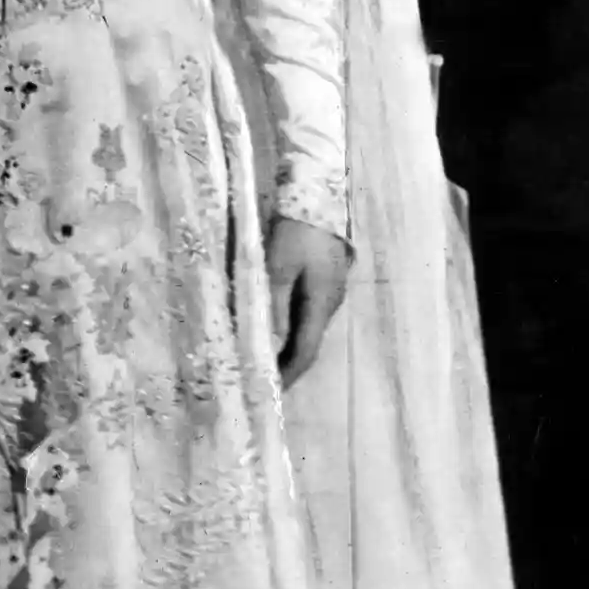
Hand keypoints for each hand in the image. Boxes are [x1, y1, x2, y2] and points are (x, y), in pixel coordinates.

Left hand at [266, 217, 350, 387]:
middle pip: (308, 344)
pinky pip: (306, 312)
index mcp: (321, 304)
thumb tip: (270, 345)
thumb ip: (274, 306)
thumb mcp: (278, 267)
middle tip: (258, 378)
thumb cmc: (296, 231)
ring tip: (261, 356)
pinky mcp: (325, 279)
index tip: (268, 393)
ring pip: (307, 328)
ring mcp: (330, 291)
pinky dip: (290, 325)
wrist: (317, 196)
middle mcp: (330, 304)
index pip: (306, 353)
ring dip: (287, 345)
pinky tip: (273, 324)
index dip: (288, 376)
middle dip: (285, 364)